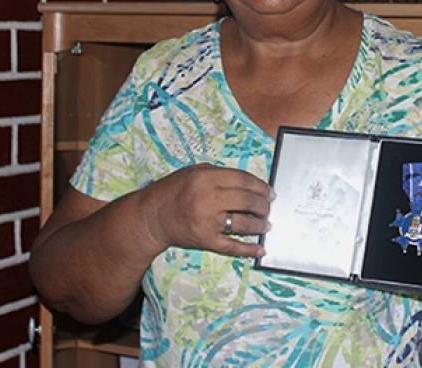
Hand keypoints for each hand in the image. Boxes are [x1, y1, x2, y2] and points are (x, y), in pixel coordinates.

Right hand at [143, 163, 272, 257]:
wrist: (151, 217)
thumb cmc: (173, 191)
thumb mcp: (193, 172)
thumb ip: (219, 174)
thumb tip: (249, 183)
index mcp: (205, 178)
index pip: (243, 180)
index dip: (261, 186)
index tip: (270, 192)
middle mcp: (207, 199)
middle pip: (247, 200)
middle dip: (263, 205)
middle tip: (268, 208)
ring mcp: (207, 221)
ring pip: (243, 223)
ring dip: (260, 225)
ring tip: (266, 224)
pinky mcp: (205, 240)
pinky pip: (231, 246)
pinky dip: (248, 249)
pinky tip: (260, 249)